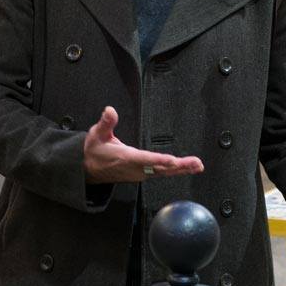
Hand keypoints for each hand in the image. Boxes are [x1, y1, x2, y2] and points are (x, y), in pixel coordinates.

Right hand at [82, 106, 204, 182]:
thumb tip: (110, 110)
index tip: (172, 161)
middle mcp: (135, 169)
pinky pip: (162, 174)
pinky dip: (176, 171)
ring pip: (164, 173)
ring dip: (181, 169)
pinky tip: (187, 168)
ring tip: (197, 166)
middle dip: (179, 166)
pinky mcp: (143, 175)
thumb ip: (105, 123)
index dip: (159, 160)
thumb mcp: (96, 134)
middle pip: (160, 168)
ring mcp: (140, 173)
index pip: (145, 160)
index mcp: (125, 158)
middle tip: (195, 163)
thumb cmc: (94, 151)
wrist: (88, 170)